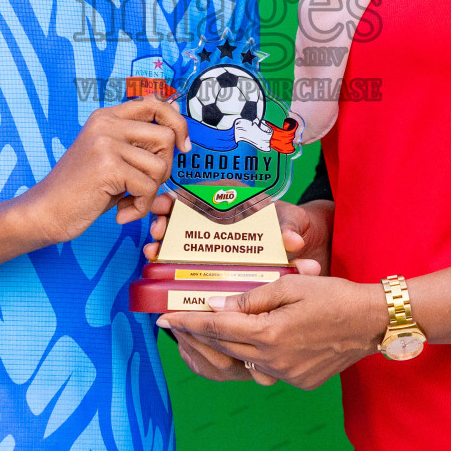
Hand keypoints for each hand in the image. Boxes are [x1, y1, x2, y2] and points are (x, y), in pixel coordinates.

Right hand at [21, 96, 189, 244]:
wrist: (44, 211)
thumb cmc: (80, 189)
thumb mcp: (109, 156)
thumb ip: (137, 141)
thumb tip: (177, 125)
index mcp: (106, 116)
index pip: (156, 103)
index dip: (177, 124)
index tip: (183, 147)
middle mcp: (106, 124)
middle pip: (166, 136)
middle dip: (165, 167)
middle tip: (145, 185)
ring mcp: (106, 143)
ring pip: (160, 165)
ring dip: (151, 191)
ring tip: (129, 201)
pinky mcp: (107, 167)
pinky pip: (147, 188)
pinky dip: (140, 207)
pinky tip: (122, 213)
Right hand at [144, 197, 327, 273]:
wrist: (298, 244)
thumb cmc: (292, 225)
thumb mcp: (293, 222)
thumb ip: (290, 228)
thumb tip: (291, 241)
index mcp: (234, 195)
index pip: (204, 188)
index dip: (182, 195)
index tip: (170, 203)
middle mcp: (216, 211)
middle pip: (183, 208)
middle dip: (165, 216)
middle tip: (158, 229)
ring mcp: (209, 232)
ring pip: (177, 230)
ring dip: (161, 237)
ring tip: (153, 248)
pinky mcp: (208, 252)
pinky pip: (184, 252)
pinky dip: (168, 255)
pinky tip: (157, 262)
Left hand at [159, 274, 386, 389]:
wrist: (371, 322)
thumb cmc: (333, 295)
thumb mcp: (290, 285)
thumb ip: (251, 297)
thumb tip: (218, 305)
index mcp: (268, 333)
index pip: (216, 326)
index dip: (187, 321)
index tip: (163, 317)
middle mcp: (273, 360)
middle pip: (225, 346)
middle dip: (199, 333)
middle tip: (180, 320)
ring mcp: (286, 374)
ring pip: (244, 359)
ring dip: (226, 344)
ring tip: (213, 328)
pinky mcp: (298, 380)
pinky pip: (266, 368)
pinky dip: (256, 354)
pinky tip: (256, 339)